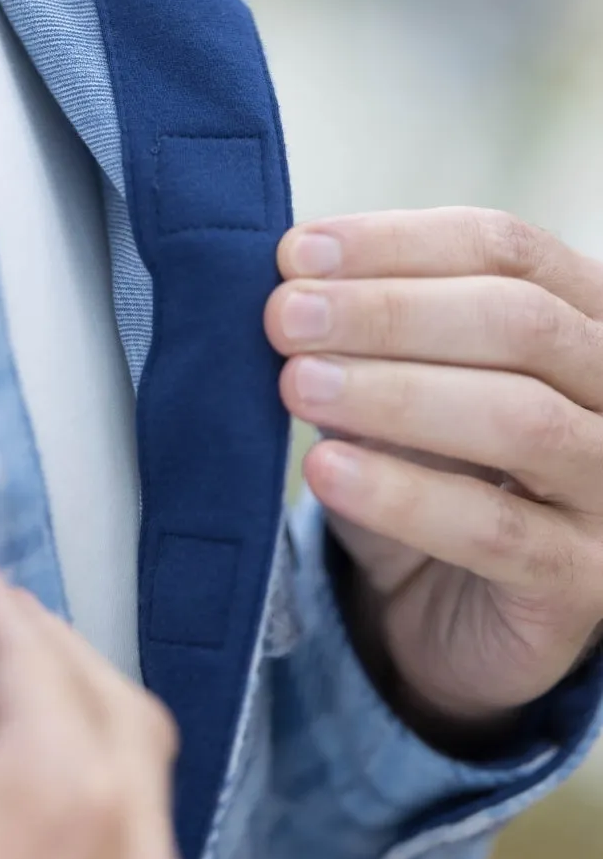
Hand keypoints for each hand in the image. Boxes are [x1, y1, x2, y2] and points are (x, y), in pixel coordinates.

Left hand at [265, 209, 602, 736]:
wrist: (453, 614)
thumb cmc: (430, 479)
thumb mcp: (395, 398)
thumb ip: (366, 343)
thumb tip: (294, 287)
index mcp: (584, 324)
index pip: (508, 251)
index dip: (396, 245)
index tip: (295, 254)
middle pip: (519, 323)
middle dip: (386, 313)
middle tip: (285, 317)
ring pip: (519, 420)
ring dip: (393, 394)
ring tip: (297, 384)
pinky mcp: (583, 579)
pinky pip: (494, 529)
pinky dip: (403, 496)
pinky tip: (326, 471)